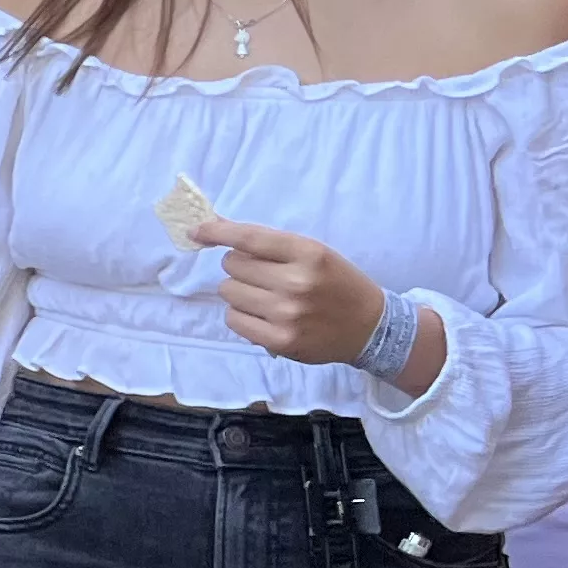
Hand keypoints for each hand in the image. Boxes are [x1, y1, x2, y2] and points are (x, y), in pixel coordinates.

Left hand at [201, 221, 433, 381]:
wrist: (371, 327)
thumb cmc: (335, 283)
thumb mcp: (312, 253)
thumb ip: (267, 242)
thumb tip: (212, 227)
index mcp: (308, 253)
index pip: (249, 238)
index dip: (217, 232)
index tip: (196, 231)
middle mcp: (296, 282)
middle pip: (232, 265)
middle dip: (241, 268)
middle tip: (265, 276)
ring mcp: (287, 314)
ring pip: (228, 292)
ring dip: (239, 292)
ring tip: (266, 297)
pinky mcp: (280, 340)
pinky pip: (233, 319)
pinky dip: (241, 316)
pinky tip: (263, 315)